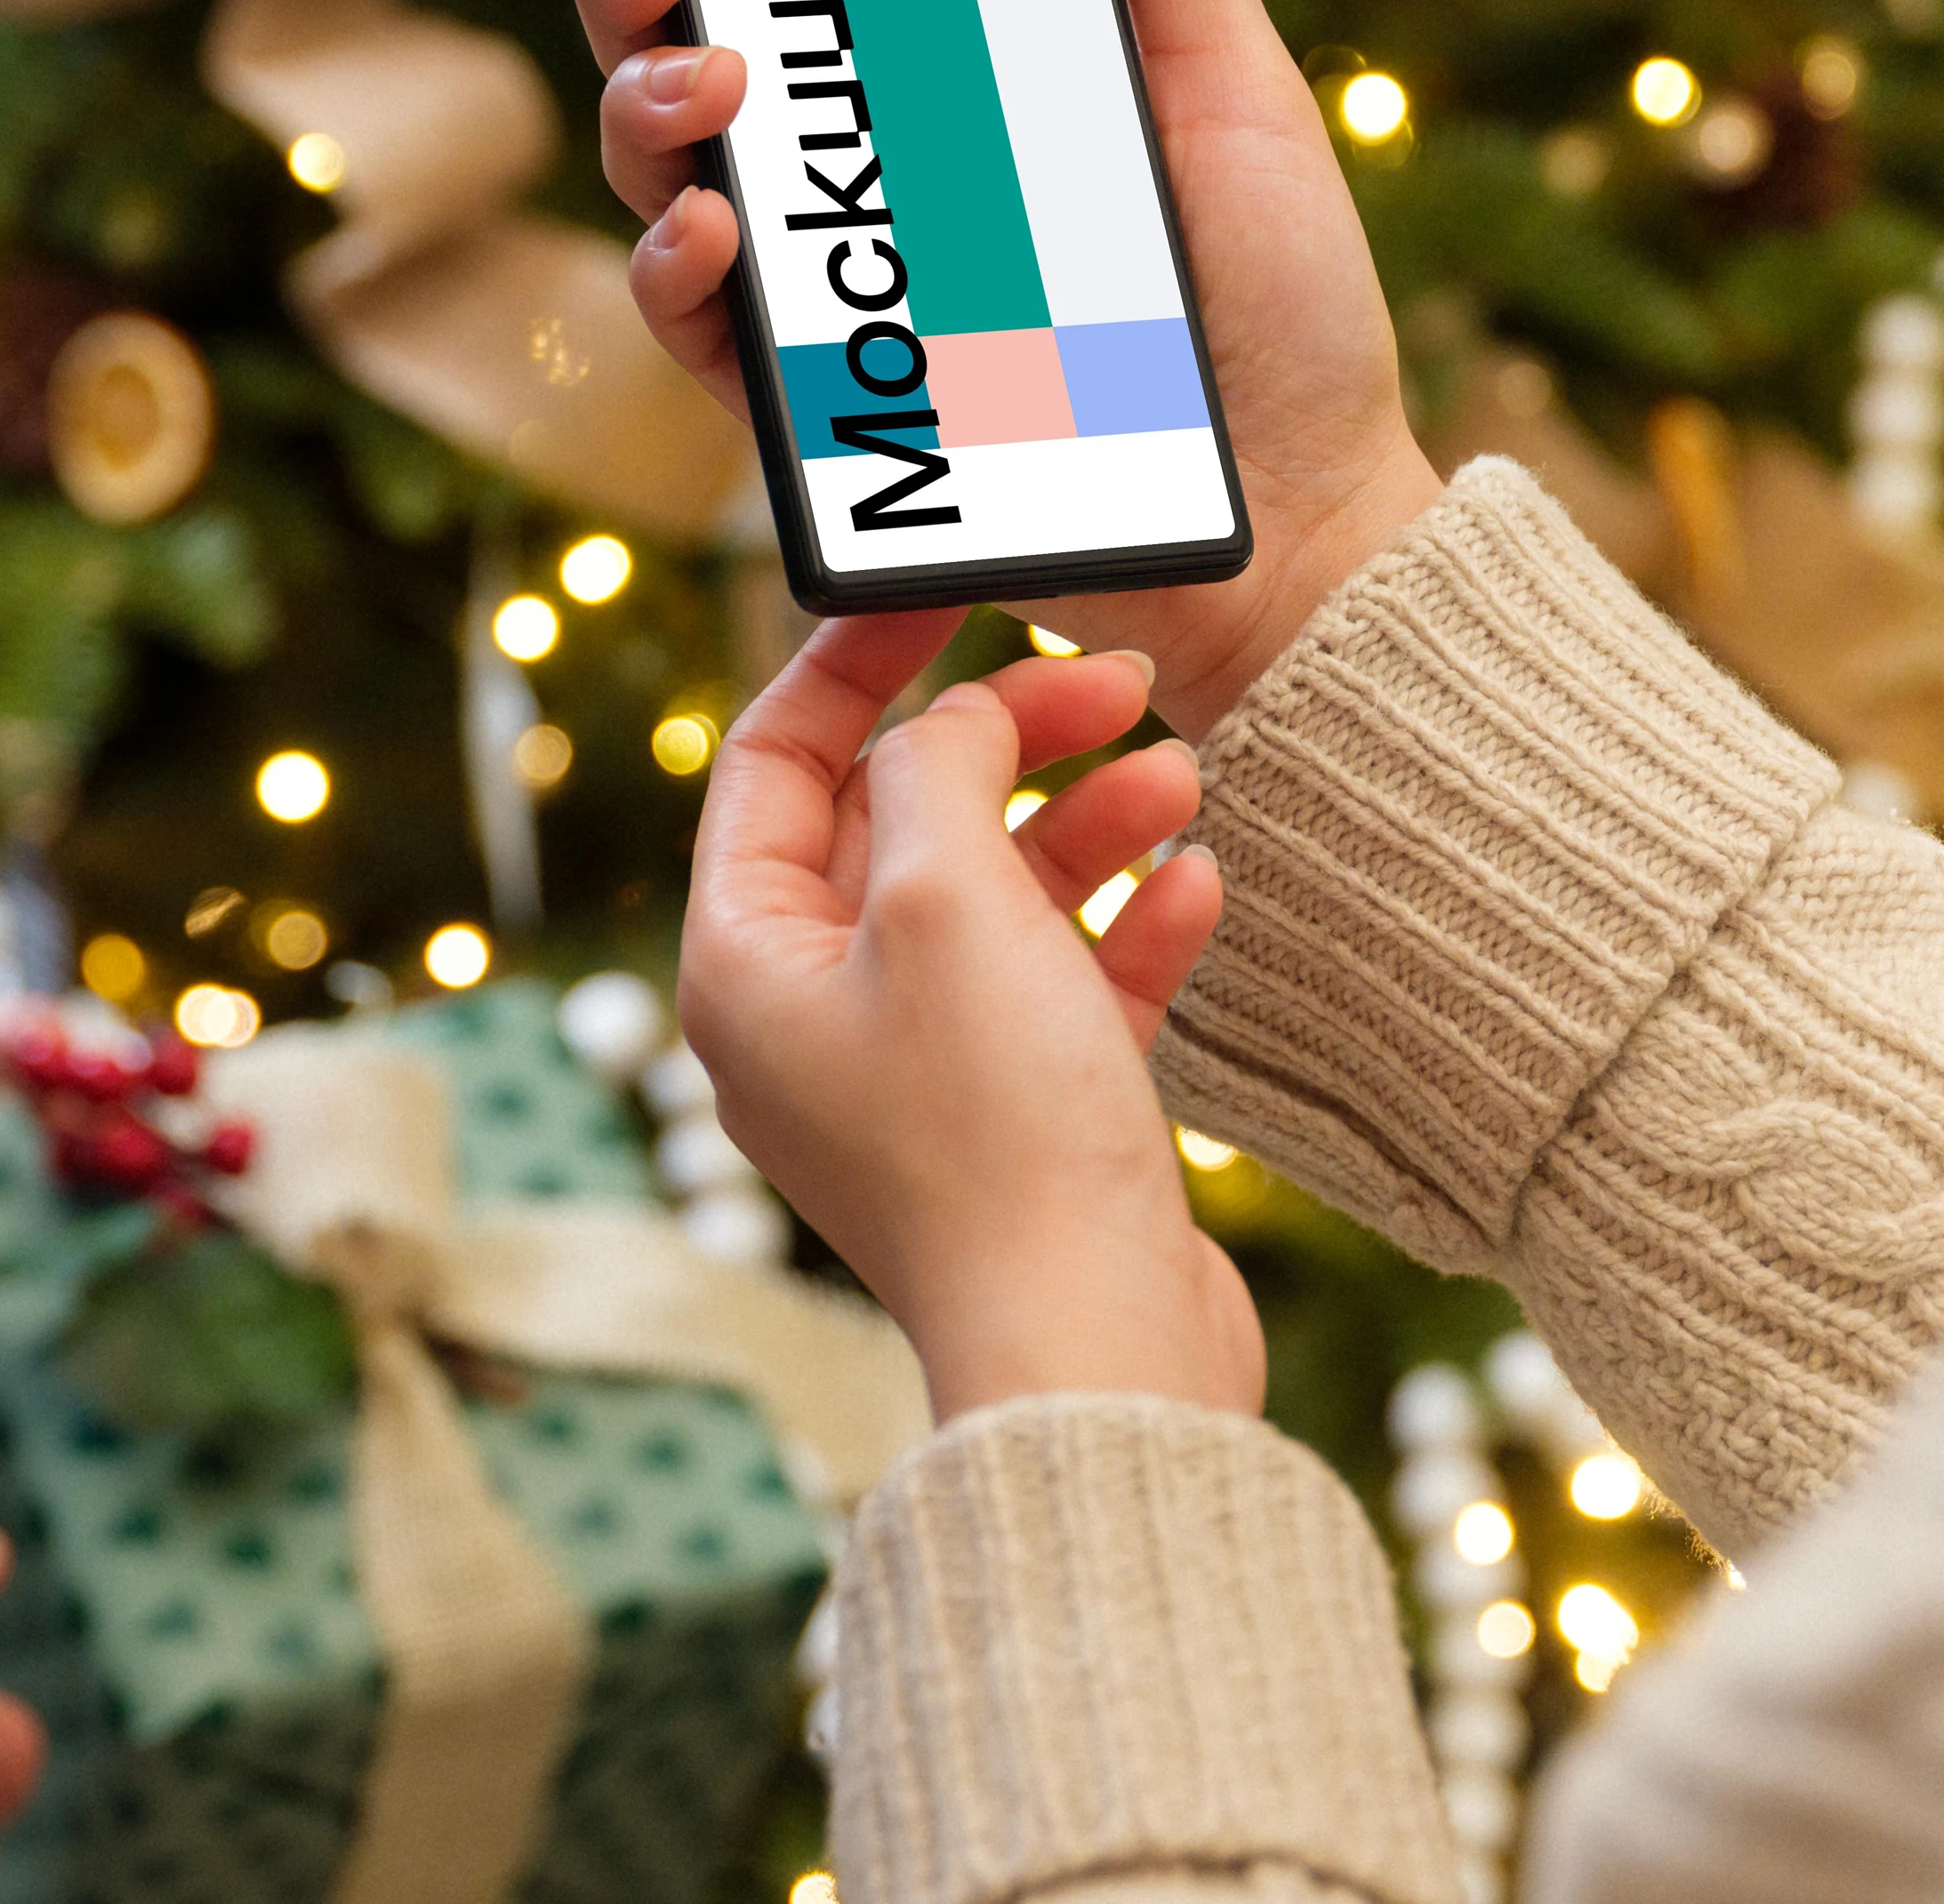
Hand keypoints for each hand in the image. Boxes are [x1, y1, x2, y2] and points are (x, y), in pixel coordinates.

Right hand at [490, 0, 1439, 735]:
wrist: (1300, 514)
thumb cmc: (1279, 302)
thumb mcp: (1231, 84)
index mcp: (935, 63)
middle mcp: (858, 165)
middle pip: (673, 38)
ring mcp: (830, 281)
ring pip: (656, 171)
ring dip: (643, 102)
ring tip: (708, 77)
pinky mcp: (825, 403)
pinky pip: (701, 331)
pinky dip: (678, 272)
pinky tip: (708, 232)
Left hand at [680, 615, 1260, 1422]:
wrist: (1095, 1354)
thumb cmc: (997, 1134)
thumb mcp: (948, 898)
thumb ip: (937, 768)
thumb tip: (951, 717)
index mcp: (745, 961)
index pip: (777, 761)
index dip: (860, 663)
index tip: (952, 589)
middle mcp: (811, 1015)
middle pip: (899, 819)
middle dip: (1010, 742)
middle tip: (1121, 681)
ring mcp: (917, 1074)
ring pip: (996, 895)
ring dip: (1088, 824)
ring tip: (1184, 777)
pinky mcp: (1021, 1123)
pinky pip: (1064, 985)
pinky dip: (1126, 925)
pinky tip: (1198, 884)